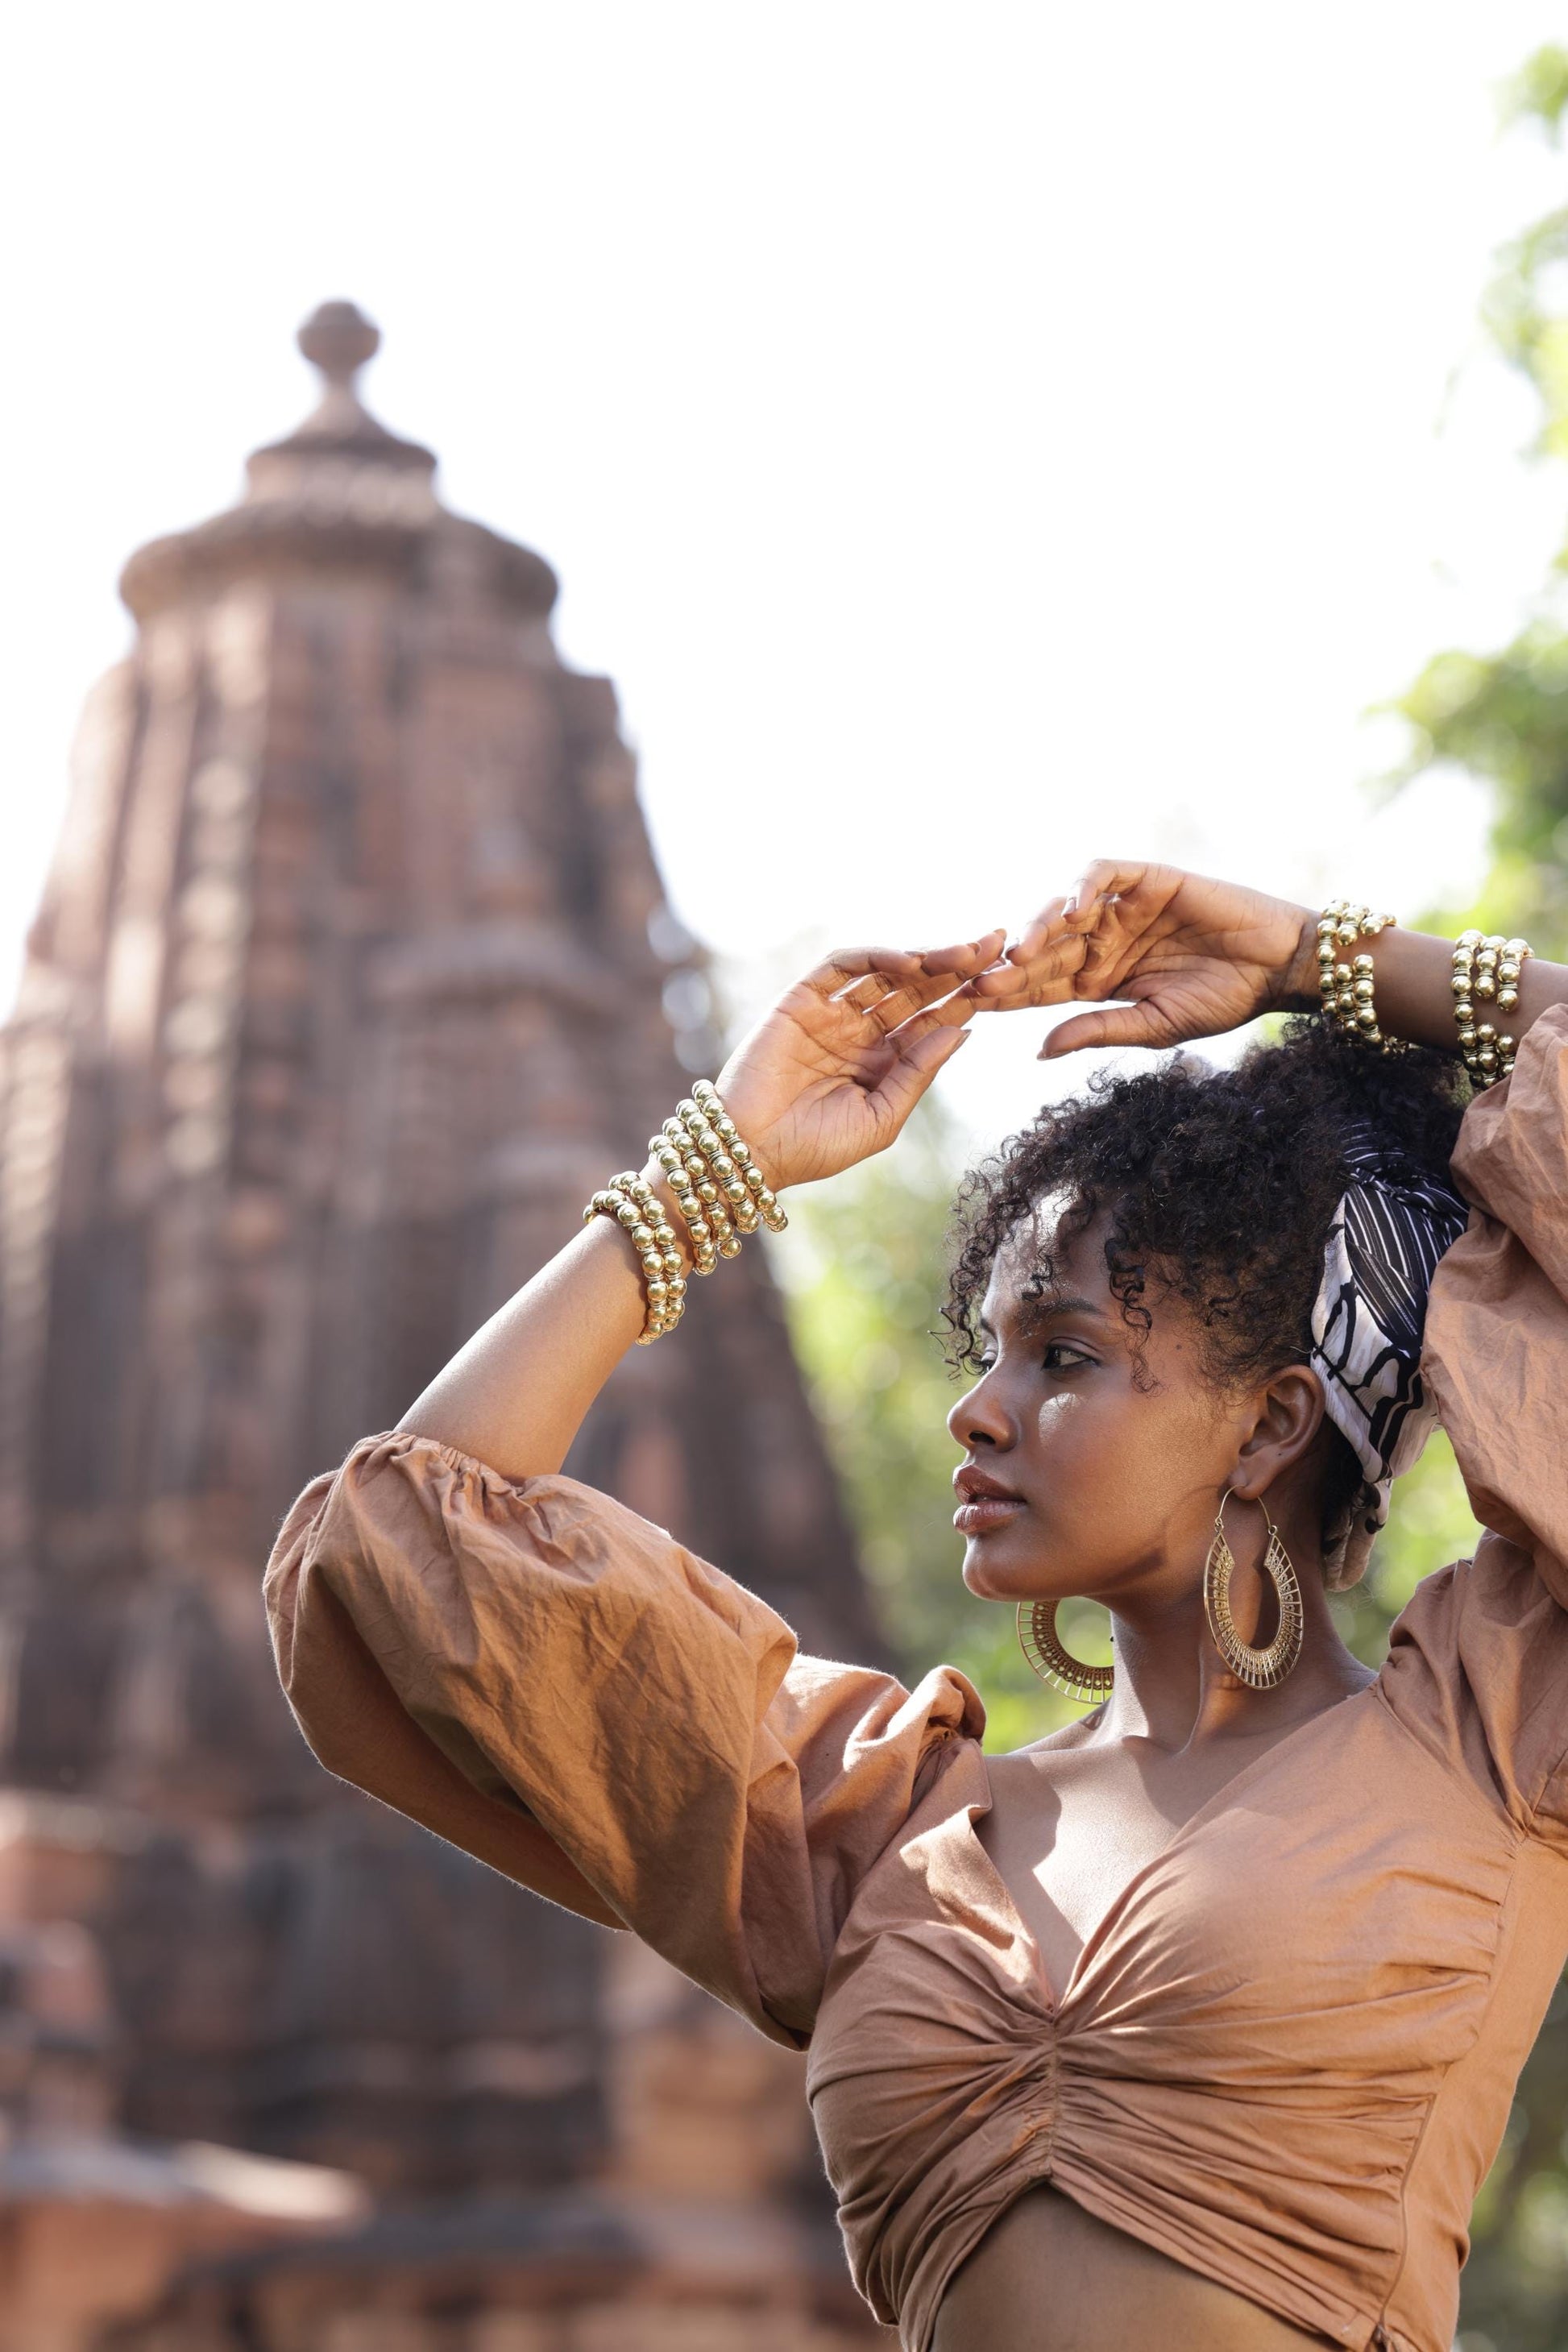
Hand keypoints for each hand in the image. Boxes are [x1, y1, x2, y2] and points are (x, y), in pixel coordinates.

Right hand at [708, 933, 1009, 1189]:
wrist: (751, 1155)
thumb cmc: (814, 1149)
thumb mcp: (882, 1117)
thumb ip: (918, 1073)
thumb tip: (962, 1029)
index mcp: (884, 1063)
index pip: (933, 1021)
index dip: (970, 999)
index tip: (1011, 981)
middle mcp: (861, 1032)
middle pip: (918, 990)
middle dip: (959, 969)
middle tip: (1000, 948)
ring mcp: (832, 1013)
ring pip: (887, 973)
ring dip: (928, 959)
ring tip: (967, 954)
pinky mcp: (801, 1000)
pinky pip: (842, 966)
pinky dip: (876, 956)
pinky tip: (912, 961)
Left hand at [967, 861, 1314, 1056]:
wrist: (1277, 968)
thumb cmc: (1222, 1001)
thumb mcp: (1153, 1025)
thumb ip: (1097, 1031)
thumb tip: (1038, 1051)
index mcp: (1095, 981)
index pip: (1038, 986)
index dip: (1005, 995)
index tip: (970, 1010)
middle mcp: (1100, 941)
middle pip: (1041, 948)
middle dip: (1008, 964)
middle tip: (977, 981)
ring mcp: (1120, 907)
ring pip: (1063, 910)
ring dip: (1039, 927)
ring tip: (1021, 952)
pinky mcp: (1146, 878)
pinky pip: (1103, 874)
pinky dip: (1084, 886)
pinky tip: (1074, 910)